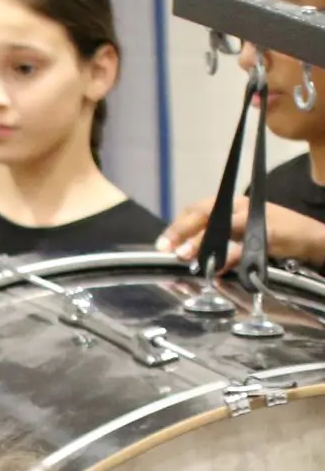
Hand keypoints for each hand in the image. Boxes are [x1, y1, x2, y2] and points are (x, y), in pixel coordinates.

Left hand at [160, 196, 324, 269]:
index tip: (163, 244)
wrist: (308, 236)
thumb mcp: (238, 233)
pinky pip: (244, 243)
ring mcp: (254, 217)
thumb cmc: (271, 234)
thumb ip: (214, 239)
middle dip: (182, 230)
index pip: (196, 210)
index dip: (177, 226)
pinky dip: (230, 255)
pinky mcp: (268, 232)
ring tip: (185, 255)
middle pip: (204, 213)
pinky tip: (218, 266)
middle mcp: (238, 206)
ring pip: (221, 225)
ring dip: (201, 241)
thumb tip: (184, 252)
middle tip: (167, 248)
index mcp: (229, 204)